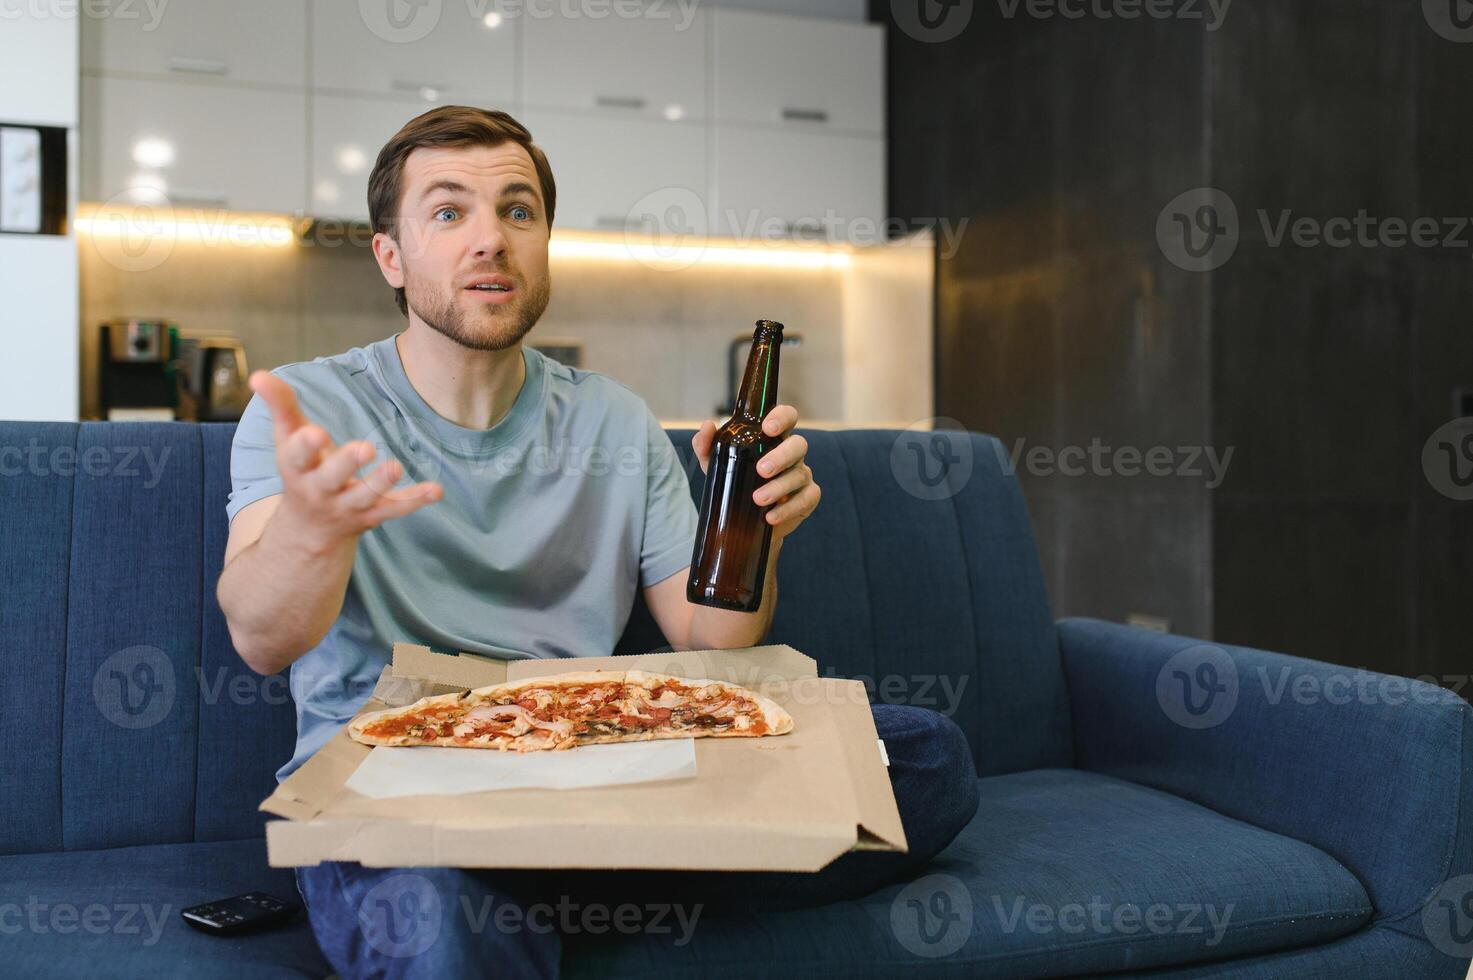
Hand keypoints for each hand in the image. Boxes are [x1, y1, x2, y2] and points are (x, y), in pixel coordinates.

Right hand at [249, 371, 442, 551]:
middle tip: (364, 448)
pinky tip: (436, 489)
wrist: (310, 529)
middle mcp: (320, 491)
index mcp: (297, 469)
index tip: (315, 433)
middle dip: (345, 464)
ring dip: (380, 483)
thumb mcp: (287, 438)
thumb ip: (280, 406)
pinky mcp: (373, 515)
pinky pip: (395, 509)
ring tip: (396, 467)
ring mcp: (348, 505)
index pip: (296, 457)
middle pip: (331, 478)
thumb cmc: (301, 471)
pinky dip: (415, 500)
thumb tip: (258, 375)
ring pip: (365, 497)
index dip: (305, 446)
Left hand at [691, 405, 820, 541]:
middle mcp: (792, 453)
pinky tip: (771, 516)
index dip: (781, 417)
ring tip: (758, 499)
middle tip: (761, 470)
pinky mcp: (808, 498)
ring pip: (799, 474)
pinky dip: (788, 509)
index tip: (768, 428)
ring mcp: (802, 475)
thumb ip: (707, 444)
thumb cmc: (734, 480)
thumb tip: (707, 427)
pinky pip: (805, 500)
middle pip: (798, 445)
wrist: (743, 519)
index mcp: (774, 437)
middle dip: (781, 456)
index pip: (787, 417)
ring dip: (779, 487)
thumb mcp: (716, 462)